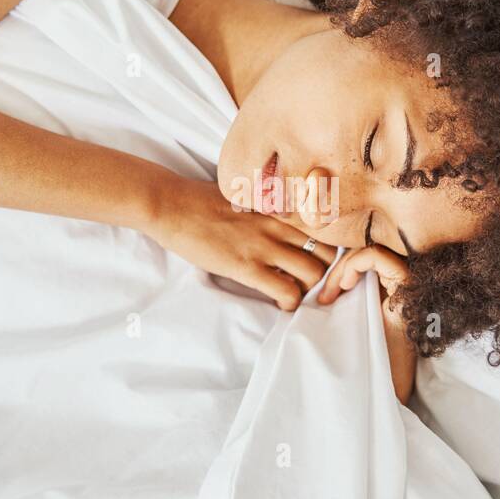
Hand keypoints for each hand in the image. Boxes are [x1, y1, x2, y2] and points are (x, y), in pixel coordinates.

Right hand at [149, 176, 337, 309]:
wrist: (172, 205)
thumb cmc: (202, 200)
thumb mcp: (245, 195)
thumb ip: (267, 207)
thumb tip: (278, 218)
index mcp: (279, 206)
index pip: (324, 226)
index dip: (324, 248)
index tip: (311, 259)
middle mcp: (279, 224)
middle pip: (328, 253)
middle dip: (322, 272)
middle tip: (304, 280)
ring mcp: (265, 245)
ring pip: (313, 274)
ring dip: (307, 289)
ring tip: (290, 292)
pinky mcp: (247, 266)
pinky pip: (287, 291)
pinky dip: (290, 303)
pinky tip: (278, 302)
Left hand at [317, 246, 416, 405]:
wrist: (390, 384)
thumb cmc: (372, 362)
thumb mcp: (348, 330)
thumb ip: (338, 312)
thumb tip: (307, 306)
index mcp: (385, 292)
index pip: (360, 262)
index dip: (336, 272)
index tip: (321, 299)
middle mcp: (396, 283)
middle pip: (362, 253)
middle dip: (335, 269)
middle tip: (322, 298)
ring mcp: (403, 280)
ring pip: (367, 250)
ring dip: (341, 268)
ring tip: (331, 296)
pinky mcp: (407, 282)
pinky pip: (377, 255)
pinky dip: (356, 265)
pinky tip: (346, 287)